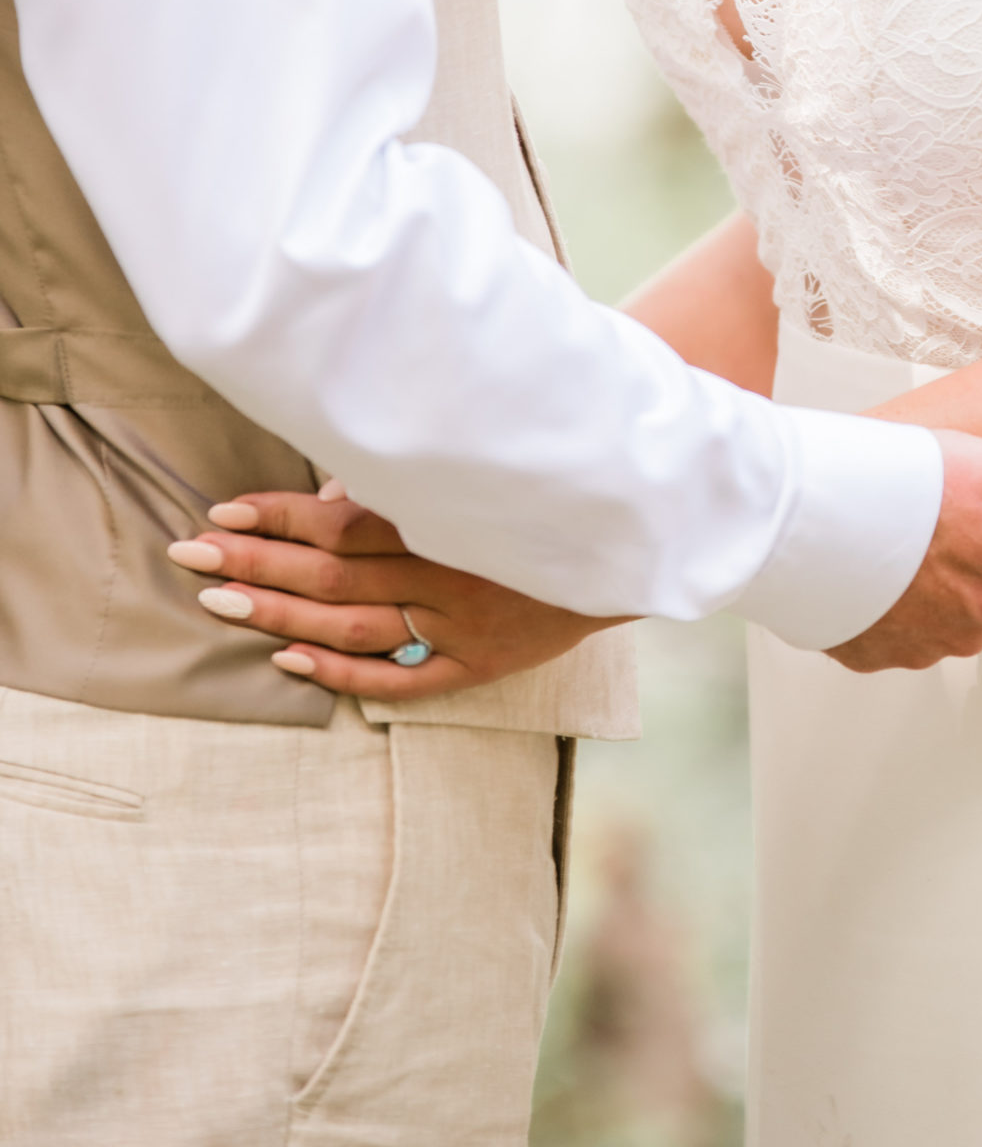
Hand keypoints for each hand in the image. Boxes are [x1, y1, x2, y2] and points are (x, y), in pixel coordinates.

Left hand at [168, 487, 623, 700]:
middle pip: (331, 572)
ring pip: (352, 624)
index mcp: (444, 515)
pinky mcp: (478, 662)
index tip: (222, 512)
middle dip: (254, 561)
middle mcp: (447, 570)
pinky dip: (343, 672)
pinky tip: (289, 659)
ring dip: (280, 612)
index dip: (277, 516)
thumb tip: (326, 496)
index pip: (340, 520)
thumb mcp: (479, 470)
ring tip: (219, 601)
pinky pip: (400, 676)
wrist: (627, 542)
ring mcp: (461, 621)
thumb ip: (402, 484)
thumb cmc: (540, 493)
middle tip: (189, 556)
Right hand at [829, 431, 981, 673]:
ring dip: (929, 582)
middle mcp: (966, 634)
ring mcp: (910, 649)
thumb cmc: (897, 485)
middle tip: (941, 511)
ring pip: (943, 617)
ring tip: (896, 529)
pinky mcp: (859, 651)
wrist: (799, 514)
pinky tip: (864, 558)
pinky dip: (881, 600)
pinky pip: (886, 628)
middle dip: (979, 561)